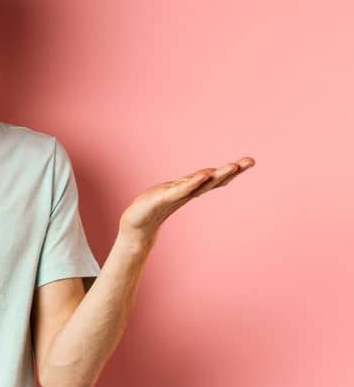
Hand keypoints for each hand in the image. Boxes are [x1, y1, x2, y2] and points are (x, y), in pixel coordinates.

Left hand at [119, 156, 255, 238]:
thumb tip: (202, 176)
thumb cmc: (152, 208)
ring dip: (217, 175)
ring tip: (233, 166)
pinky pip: (182, 190)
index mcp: (190, 189)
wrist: (135, 226)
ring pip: (201, 184)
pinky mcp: (163, 199)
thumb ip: (187, 185)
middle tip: (250, 161)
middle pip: (213, 180)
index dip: (231, 171)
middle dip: (231, 170)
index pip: (214, 178)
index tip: (249, 161)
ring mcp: (176, 195)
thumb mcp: (171, 192)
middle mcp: (187, 192)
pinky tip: (205, 174)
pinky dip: (194, 183)